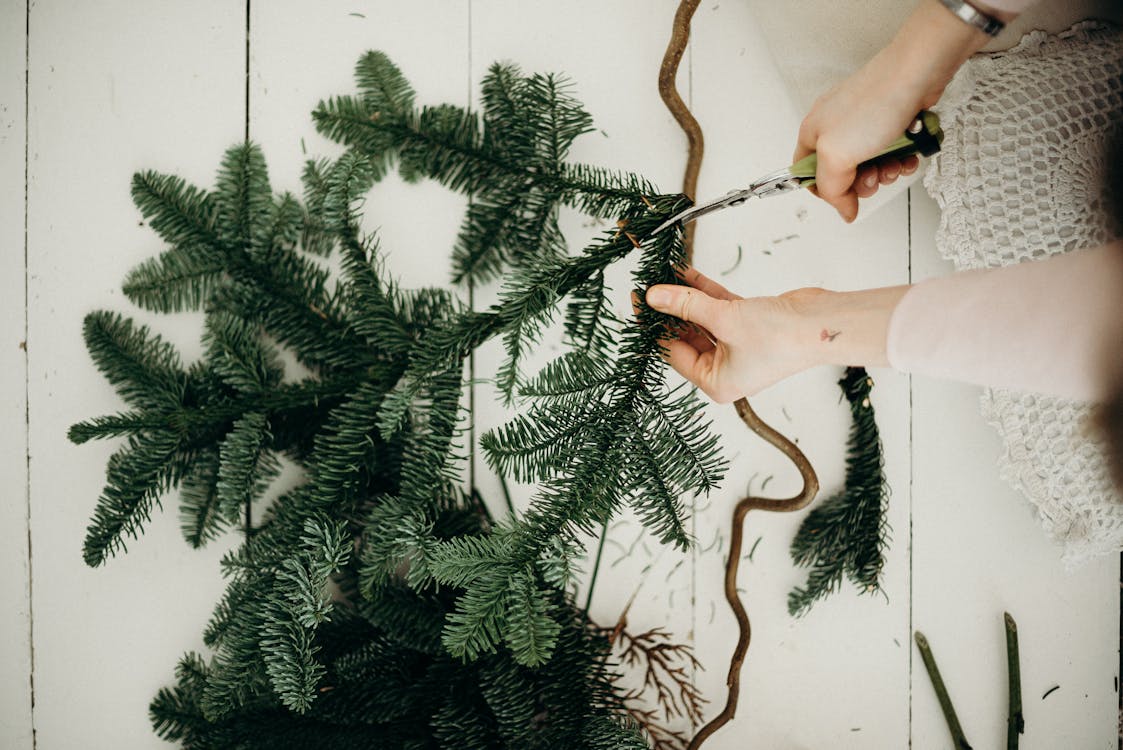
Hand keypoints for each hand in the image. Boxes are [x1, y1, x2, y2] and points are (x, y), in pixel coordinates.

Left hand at [643, 267, 822, 401]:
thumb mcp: (723, 320)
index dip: (655, 326)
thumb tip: (654, 297)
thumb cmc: (782, 338)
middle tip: (648, 287)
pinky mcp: (749, 325)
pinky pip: (718, 308)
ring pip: (701, 319)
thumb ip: (686, 306)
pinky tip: (685, 274)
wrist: (824, 324)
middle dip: (668, 310)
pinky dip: (704, 292)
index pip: (673, 353)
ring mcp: (737, 346)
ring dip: (685, 297)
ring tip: (663, 275)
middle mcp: (726, 368)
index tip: (639, 303)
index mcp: (716, 382)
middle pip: (685, 336)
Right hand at [795, 0, 996, 221]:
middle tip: (873, 176)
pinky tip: (907, 154)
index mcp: (812, 133)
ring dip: (884, 171)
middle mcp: (834, 127)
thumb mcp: (836, 156)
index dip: (827, 192)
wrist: (916, 72)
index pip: (807, 175)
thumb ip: (833, 190)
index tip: (846, 197)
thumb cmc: (874, 102)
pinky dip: (900, 158)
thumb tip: (844, 210)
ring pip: (869, 165)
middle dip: (861, 183)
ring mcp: (862, 123)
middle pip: (842, 174)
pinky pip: (890, 151)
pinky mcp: (887, 120)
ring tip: (894, 161)